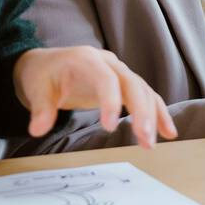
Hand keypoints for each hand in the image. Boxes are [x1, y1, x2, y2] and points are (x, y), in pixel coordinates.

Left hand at [14, 46, 177, 149]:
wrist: (47, 65)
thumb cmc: (43, 76)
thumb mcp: (36, 89)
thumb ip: (40, 109)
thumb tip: (38, 130)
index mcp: (86, 60)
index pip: (105, 78)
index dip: (111, 101)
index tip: (109, 128)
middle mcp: (108, 63)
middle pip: (132, 84)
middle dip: (142, 112)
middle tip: (144, 140)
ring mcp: (120, 72)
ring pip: (144, 91)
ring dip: (152, 117)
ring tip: (151, 144)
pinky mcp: (125, 85)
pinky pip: (147, 96)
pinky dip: (159, 113)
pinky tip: (168, 132)